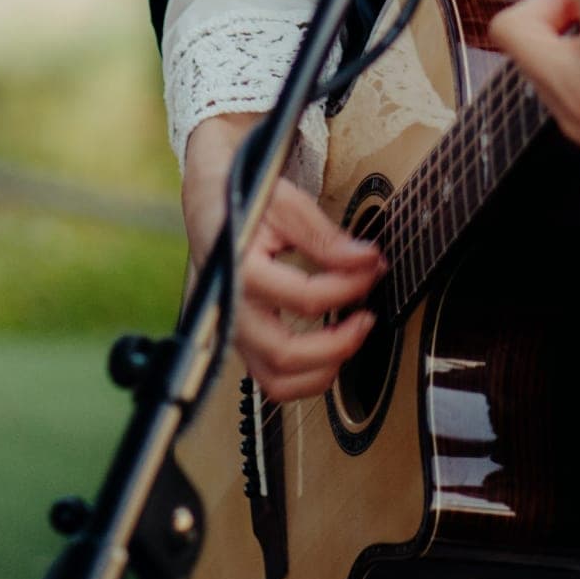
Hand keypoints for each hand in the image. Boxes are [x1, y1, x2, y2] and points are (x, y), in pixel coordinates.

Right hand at [179, 115, 386, 402]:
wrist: (207, 199)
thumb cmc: (243, 197)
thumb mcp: (285, 203)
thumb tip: (368, 260)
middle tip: (367, 318)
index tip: (373, 267)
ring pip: (275, 381)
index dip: (349, 287)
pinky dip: (304, 375)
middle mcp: (229, 308)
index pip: (304, 298)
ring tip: (350, 339)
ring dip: (321, 371)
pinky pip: (271, 378)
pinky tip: (330, 349)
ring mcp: (231, 329)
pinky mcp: (240, 338)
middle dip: (338, 343)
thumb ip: (325, 237)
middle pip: (284, 354)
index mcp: (237, 269)